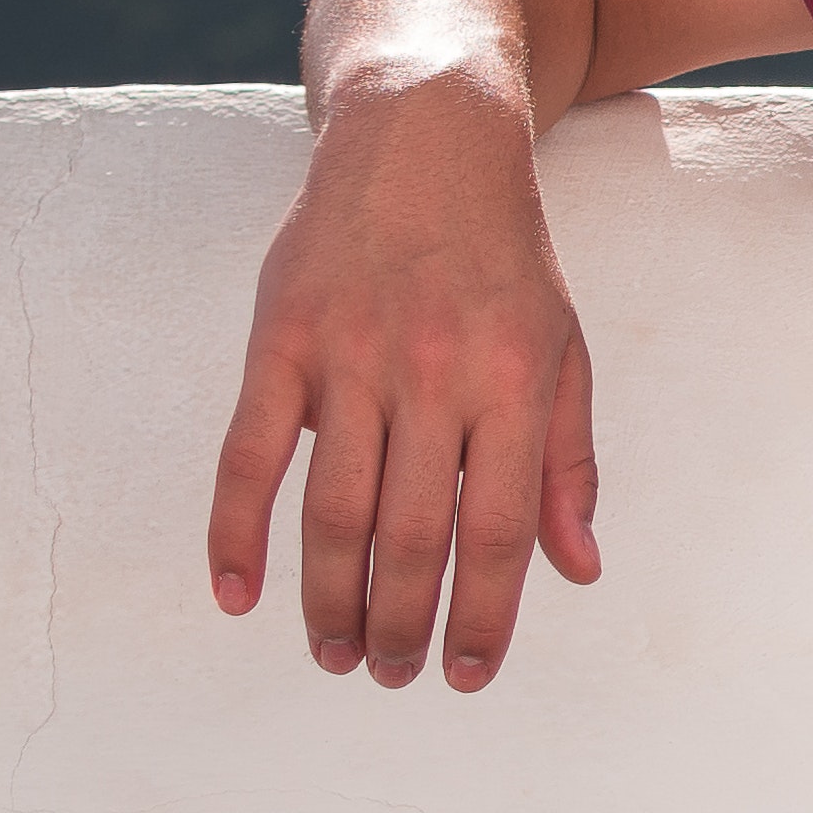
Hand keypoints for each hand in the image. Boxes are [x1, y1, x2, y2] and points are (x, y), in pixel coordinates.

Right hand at [206, 68, 603, 690]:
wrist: (426, 137)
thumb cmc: (503, 259)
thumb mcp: (562, 350)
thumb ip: (568, 462)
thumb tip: (576, 570)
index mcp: (514, 382)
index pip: (499, 532)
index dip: (484, 616)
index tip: (468, 675)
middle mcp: (434, 375)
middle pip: (411, 535)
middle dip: (401, 625)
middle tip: (390, 676)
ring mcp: (350, 357)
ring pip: (332, 512)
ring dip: (330, 600)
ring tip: (333, 655)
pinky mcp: (280, 340)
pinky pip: (248, 456)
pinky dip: (236, 534)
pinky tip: (239, 597)